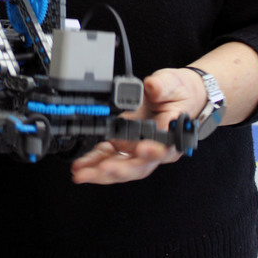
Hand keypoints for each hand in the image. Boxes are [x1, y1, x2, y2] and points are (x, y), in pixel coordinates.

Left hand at [70, 67, 205, 184]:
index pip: (164, 148)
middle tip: (103, 169)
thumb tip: (153, 86)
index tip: (142, 149)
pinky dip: (93, 163)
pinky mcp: (123, 145)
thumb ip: (162, 86)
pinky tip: (81, 165)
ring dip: (100, 172)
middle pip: (139, 166)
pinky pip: (107, 157)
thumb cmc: (176, 93)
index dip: (153, 152)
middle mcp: (154, 148)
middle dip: (120, 170)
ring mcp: (136, 149)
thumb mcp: (172, 84)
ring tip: (82, 174)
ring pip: (120, 167)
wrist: (172, 96)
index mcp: (172, 135)